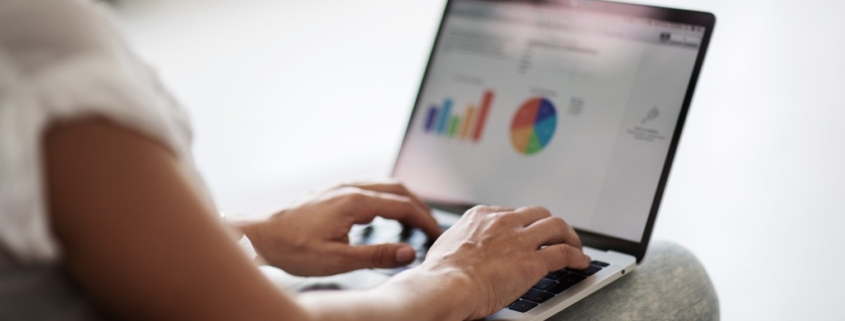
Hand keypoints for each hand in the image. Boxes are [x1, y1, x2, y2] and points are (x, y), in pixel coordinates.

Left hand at [240, 181, 441, 275]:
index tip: (436, 234)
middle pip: (397, 188)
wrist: (260, 235)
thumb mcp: (337, 260)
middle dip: (419, 206)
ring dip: (404, 198)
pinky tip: (385, 211)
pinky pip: (369, 186)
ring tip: (415, 218)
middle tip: (431, 226)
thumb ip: (376, 255)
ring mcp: (340, 186)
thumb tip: (409, 252)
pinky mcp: (332, 190)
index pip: (402, 205)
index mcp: (354, 202)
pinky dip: (387, 196)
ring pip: (383, 184)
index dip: (424, 220)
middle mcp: (349, 187)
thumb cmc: (293, 248)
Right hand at [414, 206, 590, 319]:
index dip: (523, 224)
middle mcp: (503, 222)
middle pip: (538, 213)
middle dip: (549, 224)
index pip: (511, 212)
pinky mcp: (533, 261)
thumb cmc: (440, 273)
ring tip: (575, 246)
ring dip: (569, 236)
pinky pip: (564, 253)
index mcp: (481, 216)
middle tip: (556, 235)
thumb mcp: (448, 244)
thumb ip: (462, 241)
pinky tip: (581, 262)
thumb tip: (461, 247)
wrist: (446, 286)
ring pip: (557, 226)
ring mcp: (520, 239)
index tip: (527, 232)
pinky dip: (577, 256)